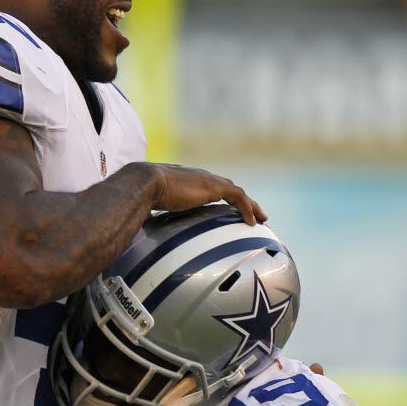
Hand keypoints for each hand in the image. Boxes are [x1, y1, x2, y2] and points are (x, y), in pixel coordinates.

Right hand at [149, 163, 266, 224]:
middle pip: (229, 189)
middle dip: (242, 202)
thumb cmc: (145, 195)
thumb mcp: (155, 205)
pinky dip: (247, 209)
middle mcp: (201, 178)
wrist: (146, 182)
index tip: (229, 211)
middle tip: (254, 215)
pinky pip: (238, 198)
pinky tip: (252, 222)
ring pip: (238, 193)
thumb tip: (147, 227)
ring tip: (261, 218)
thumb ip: (158, 212)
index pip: (212, 188)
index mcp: (189, 182)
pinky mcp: (214, 187)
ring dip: (251, 205)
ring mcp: (208, 181)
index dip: (223, 199)